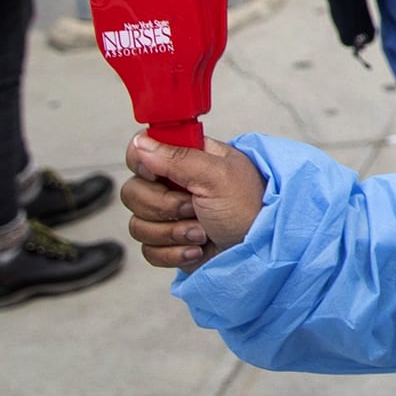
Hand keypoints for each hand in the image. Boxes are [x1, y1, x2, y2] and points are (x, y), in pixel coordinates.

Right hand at [121, 133, 265, 270]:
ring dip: (173, 232)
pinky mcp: (170, 243)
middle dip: (165, 207)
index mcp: (187, 159)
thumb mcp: (218, 176)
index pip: (142, 151)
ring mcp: (171, 216)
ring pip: (137, 224)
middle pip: (133, 192)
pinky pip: (148, 249)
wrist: (263, 251)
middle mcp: (175, 185)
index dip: (143, 164)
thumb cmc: (251, 208)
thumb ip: (178, 157)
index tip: (159, 175)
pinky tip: (197, 249)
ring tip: (203, 232)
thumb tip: (140, 143)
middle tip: (195, 208)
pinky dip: (173, 252)